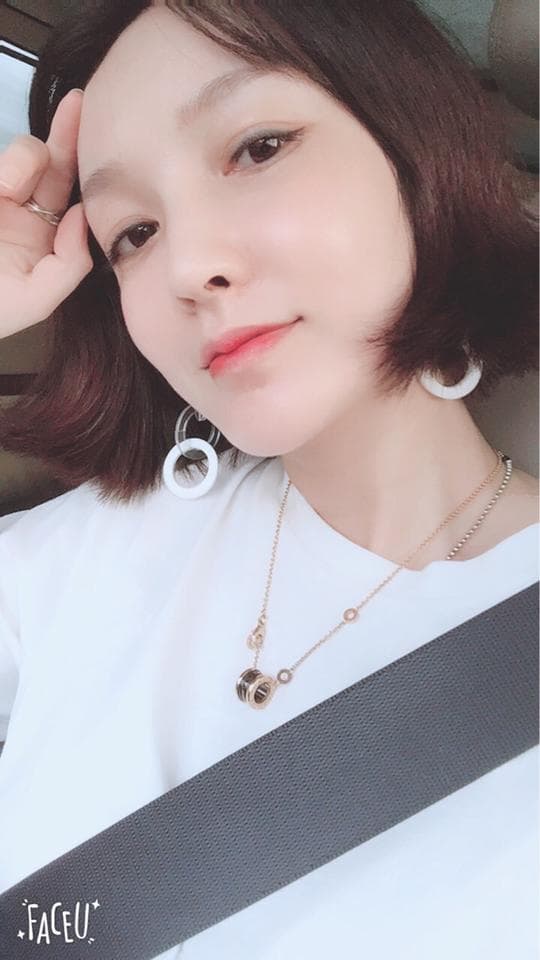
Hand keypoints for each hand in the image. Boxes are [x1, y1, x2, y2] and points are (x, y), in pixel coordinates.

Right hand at [0, 88, 92, 339]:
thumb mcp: (35, 300)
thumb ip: (69, 265)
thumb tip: (80, 217)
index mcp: (46, 240)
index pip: (73, 197)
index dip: (87, 168)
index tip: (99, 136)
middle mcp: (24, 214)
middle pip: (54, 165)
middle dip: (67, 134)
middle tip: (77, 103)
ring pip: (23, 156)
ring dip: (23, 161)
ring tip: (5, 190)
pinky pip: (2, 167)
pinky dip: (8, 170)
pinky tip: (4, 188)